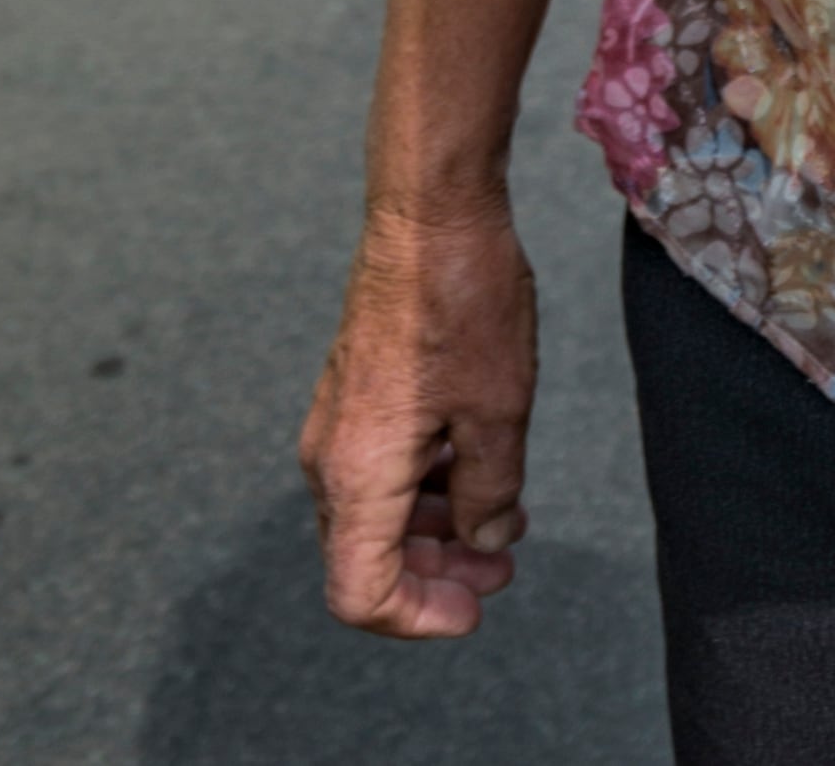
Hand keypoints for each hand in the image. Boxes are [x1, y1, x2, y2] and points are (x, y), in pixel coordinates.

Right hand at [302, 204, 536, 637]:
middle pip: (366, 558)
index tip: (473, 608)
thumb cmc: (462, 302)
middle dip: (436, 575)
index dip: (417, 618)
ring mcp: (337, 425)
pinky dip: (425, 487)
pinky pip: (379, 469)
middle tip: (500, 572)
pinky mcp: (353, 397)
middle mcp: (332, 459)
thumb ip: (492, 494)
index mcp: (359, 475)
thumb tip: (483, 540)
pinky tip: (479, 470)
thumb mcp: (500, 411)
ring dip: (435, 531)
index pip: (360, 593)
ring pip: (375, 514)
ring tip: (502, 525)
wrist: (429, 216)